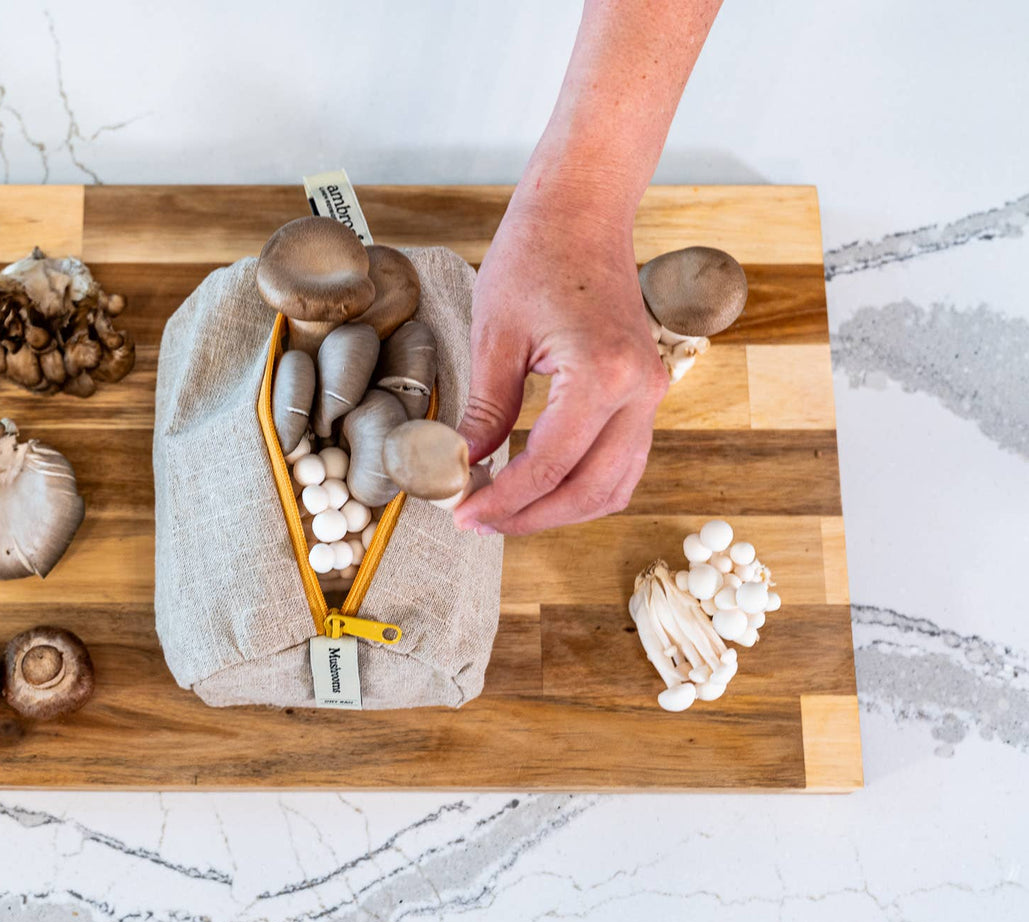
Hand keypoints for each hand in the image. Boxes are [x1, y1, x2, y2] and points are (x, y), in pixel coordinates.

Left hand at [453, 192, 668, 535]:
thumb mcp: (494, 335)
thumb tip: (462, 467)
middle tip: (479, 520)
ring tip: (504, 509)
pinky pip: (621, 459)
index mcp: (603, 376)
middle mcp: (640, 391)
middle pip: (592, 490)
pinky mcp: (645, 391)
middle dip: (533, 517)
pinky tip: (536, 483)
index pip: (548, 465)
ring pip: (615, 484)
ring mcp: (650, 393)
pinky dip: (583, 483)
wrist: (583, 211)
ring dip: (562, 508)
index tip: (462, 513)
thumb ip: (484, 411)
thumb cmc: (536, 255)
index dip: (503, 499)